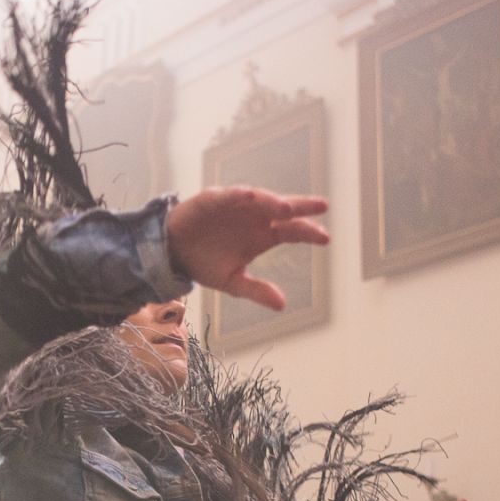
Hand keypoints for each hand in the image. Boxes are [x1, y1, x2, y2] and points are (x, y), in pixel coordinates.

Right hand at [165, 187, 328, 309]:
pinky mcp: (214, 199)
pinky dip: (240, 195)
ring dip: (272, 201)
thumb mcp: (233, 282)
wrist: (173, 253)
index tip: (325, 238)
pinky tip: (251, 197)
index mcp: (264, 235)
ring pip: (260, 200)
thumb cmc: (206, 263)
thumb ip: (256, 291)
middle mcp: (255, 217)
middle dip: (302, 206)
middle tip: (321, 206)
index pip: (292, 231)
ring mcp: (236, 206)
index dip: (308, 232)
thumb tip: (282, 305)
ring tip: (285, 208)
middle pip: (283, 210)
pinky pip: (230, 196)